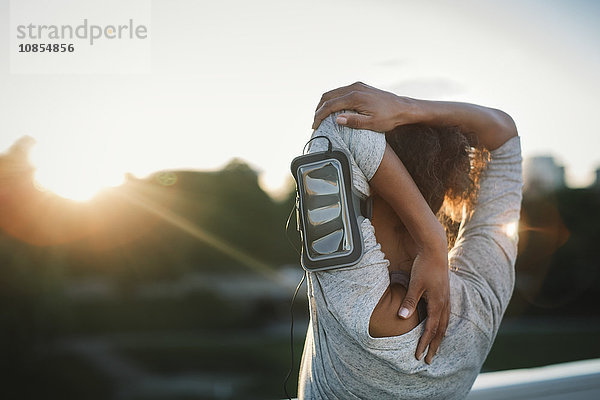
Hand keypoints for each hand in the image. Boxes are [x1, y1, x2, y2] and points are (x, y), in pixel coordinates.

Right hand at [312, 82, 416, 131]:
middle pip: (328, 96)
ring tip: (320, 117)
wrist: (403, 107)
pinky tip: (332, 110)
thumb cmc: (389, 118)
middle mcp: (354, 88)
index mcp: (355, 97)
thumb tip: (336, 119)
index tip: (314, 126)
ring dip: (324, 104)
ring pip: (333, 92)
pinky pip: (341, 91)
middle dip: (319, 109)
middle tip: (315, 123)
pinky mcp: (360, 86)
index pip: (330, 105)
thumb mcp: (372, 124)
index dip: (319, 116)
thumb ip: (353, 121)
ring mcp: (357, 86)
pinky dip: (333, 100)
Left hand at [399, 244, 449, 364]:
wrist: (434, 250)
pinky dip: (442, 325)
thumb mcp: (415, 284)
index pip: (430, 330)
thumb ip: (409, 301)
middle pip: (440, 331)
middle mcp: (444, 303)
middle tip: (428, 360)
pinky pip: (445, 314)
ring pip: (445, 323)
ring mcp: (446, 298)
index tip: (418, 356)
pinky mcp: (445, 293)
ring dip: (440, 337)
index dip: (424, 344)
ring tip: (436, 347)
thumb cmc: (424, 266)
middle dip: (434, 346)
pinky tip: (439, 326)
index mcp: (437, 304)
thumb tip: (402, 318)